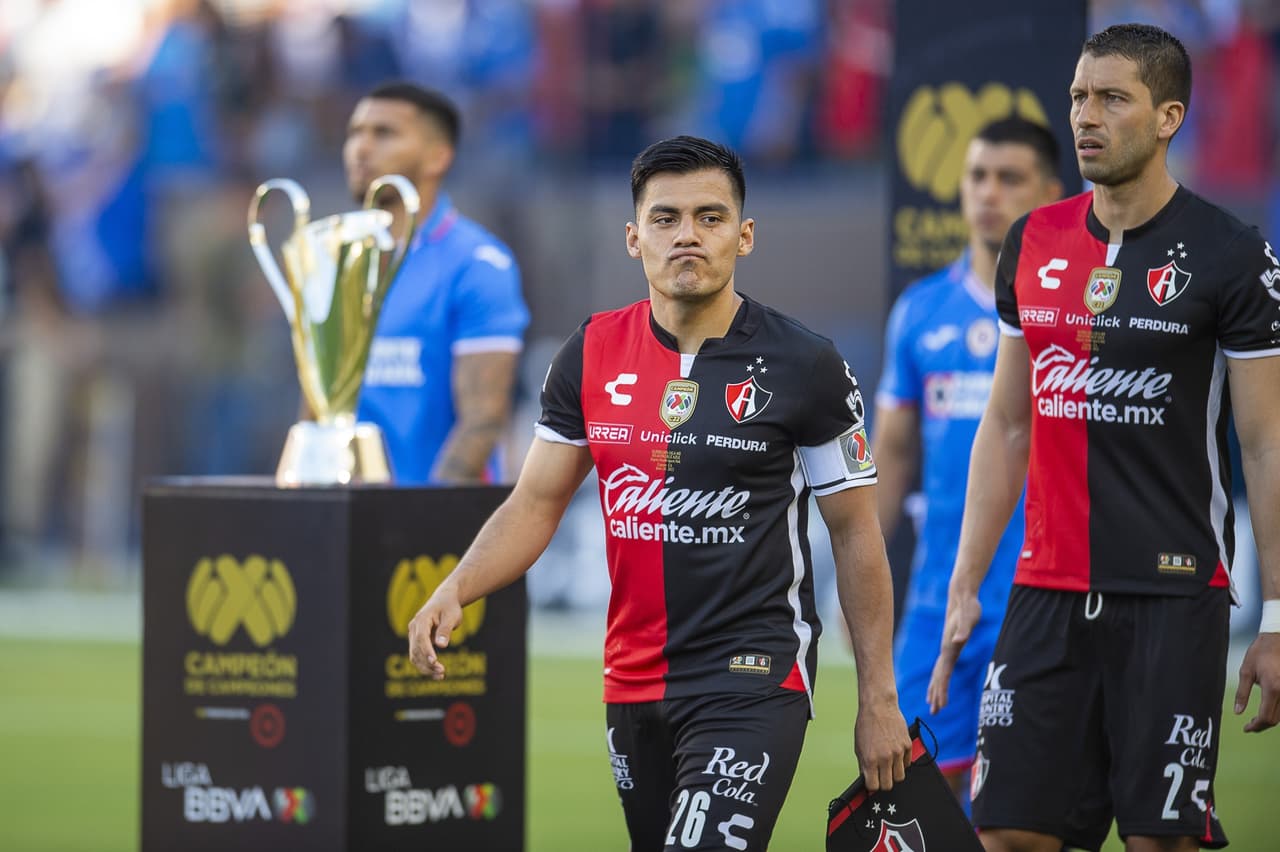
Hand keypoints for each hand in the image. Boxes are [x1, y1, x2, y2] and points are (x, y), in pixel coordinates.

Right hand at [407, 583, 462, 679]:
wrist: (444, 600)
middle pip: (416, 649)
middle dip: (427, 663)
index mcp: (421, 619)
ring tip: (440, 676)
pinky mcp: (416, 642)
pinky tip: (436, 674)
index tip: (434, 662)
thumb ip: (446, 630)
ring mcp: (413, 635)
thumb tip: (441, 645)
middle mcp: (413, 628)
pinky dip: (425, 666)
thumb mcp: (452, 616)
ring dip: (425, 668)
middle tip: (442, 672)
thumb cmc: (449, 607)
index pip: (421, 638)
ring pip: (414, 656)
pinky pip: (417, 656)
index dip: (426, 651)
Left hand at [853, 699, 911, 792]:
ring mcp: (898, 752)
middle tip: (881, 775)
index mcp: (870, 759)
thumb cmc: (866, 725)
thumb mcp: (859, 746)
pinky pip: (907, 763)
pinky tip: (895, 753)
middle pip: (888, 785)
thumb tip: (868, 779)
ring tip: (888, 765)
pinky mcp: (907, 746)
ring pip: (900, 776)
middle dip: (884, 782)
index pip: (873, 786)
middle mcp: (885, 758)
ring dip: (894, 773)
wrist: (879, 706)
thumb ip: (864, 764)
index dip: (872, 785)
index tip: (872, 781)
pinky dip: (902, 762)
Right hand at [927, 587, 981, 712]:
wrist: (961, 595)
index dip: (941, 689)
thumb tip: (958, 641)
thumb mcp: (969, 617)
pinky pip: (943, 666)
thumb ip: (963, 630)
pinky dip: (940, 678)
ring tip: (932, 704)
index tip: (939, 704)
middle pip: (938, 677)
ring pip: (938, 673)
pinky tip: (940, 682)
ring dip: (935, 689)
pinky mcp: (951, 645)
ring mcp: (947, 648)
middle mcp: (946, 650)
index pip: (943, 673)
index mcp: (949, 647)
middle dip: (936, 695)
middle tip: (934, 712)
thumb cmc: (968, 607)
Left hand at [1234, 632, 1279, 732]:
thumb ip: (1242, 693)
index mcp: (1272, 688)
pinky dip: (1276, 711)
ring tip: (1256, 719)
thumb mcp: (1246, 671)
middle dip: (1262, 725)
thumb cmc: (1260, 653)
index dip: (1255, 726)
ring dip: (1270, 719)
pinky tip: (1267, 709)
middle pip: (1275, 719)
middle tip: (1249, 725)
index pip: (1266, 717)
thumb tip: (1238, 712)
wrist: (1277, 639)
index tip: (1246, 728)